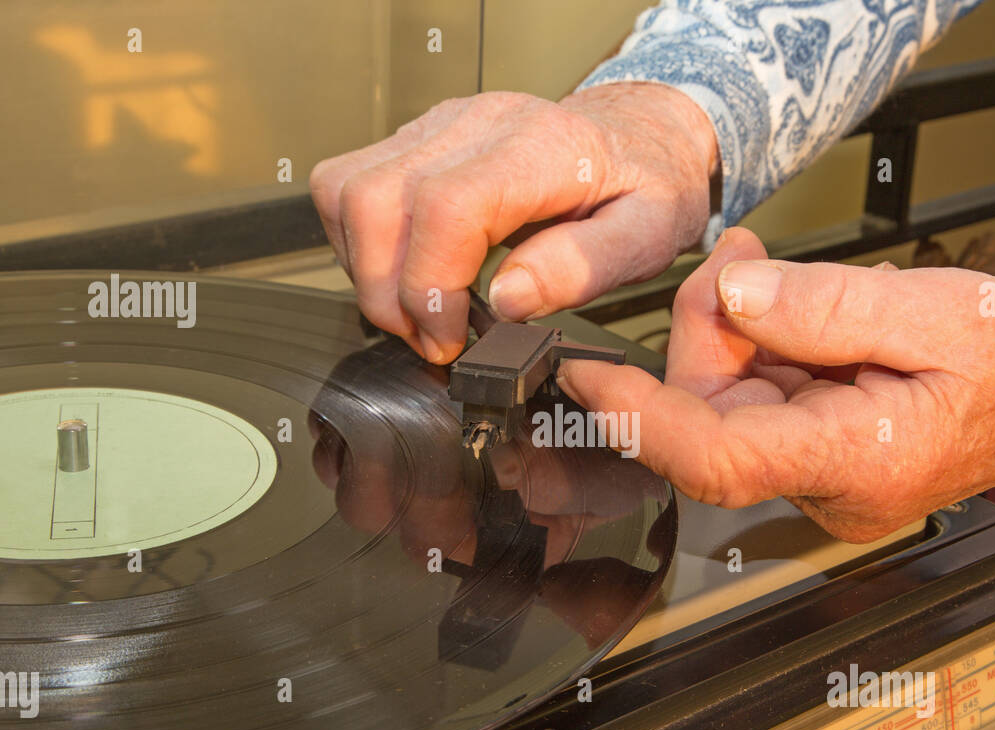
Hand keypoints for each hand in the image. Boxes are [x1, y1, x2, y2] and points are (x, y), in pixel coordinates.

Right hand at [309, 84, 719, 363]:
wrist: (640, 138)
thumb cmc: (645, 187)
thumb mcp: (647, 236)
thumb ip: (581, 267)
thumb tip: (508, 299)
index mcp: (539, 147)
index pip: (446, 207)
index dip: (431, 285)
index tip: (450, 338)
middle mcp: (477, 124)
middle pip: (378, 200)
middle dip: (389, 293)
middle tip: (433, 340)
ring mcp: (438, 126)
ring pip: (347, 191)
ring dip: (366, 271)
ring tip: (418, 313)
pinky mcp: (417, 138)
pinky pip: (348, 184)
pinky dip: (360, 243)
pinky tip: (404, 274)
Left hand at [557, 228, 994, 541]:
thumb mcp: (934, 310)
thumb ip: (823, 310)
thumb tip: (734, 299)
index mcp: (866, 460)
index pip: (716, 458)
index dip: (638, 418)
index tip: (585, 378)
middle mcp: (840, 487)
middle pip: (715, 423)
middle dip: (703, 339)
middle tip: (734, 267)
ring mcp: (835, 478)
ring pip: (735, 411)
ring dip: (732, 338)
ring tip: (766, 274)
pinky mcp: (834, 455)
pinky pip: (767, 405)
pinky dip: (759, 351)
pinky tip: (781, 306)